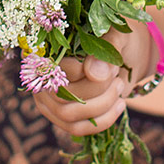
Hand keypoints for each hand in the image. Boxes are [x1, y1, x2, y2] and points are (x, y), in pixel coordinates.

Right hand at [31, 25, 150, 136]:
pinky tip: (120, 104)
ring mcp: (47, 98)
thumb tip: (94, 73)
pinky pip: (76, 128)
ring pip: (68, 115)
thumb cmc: (116, 40)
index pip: (58, 69)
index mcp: (47, 47)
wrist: (124, 54)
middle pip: (61, 94)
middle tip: (116, 74)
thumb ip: (106, 47)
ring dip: (102, 104)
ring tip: (119, 86)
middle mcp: (40, 73)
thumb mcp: (116, 35)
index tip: (111, 65)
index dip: (87, 72)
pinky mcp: (59, 116)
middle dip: (98, 88)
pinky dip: (103, 120)